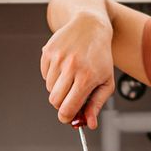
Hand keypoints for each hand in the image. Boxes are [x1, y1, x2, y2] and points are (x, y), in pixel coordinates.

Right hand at [40, 10, 114, 127]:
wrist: (90, 26)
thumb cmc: (100, 55)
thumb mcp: (106, 81)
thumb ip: (96, 104)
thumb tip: (90, 124)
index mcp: (87, 77)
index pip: (67, 108)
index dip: (66, 117)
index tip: (68, 117)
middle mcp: (71, 67)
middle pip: (55, 101)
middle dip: (61, 104)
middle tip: (70, 98)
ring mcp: (58, 58)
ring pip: (49, 88)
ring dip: (58, 88)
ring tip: (70, 76)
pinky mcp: (48, 52)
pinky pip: (44, 75)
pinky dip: (52, 76)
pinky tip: (63, 66)